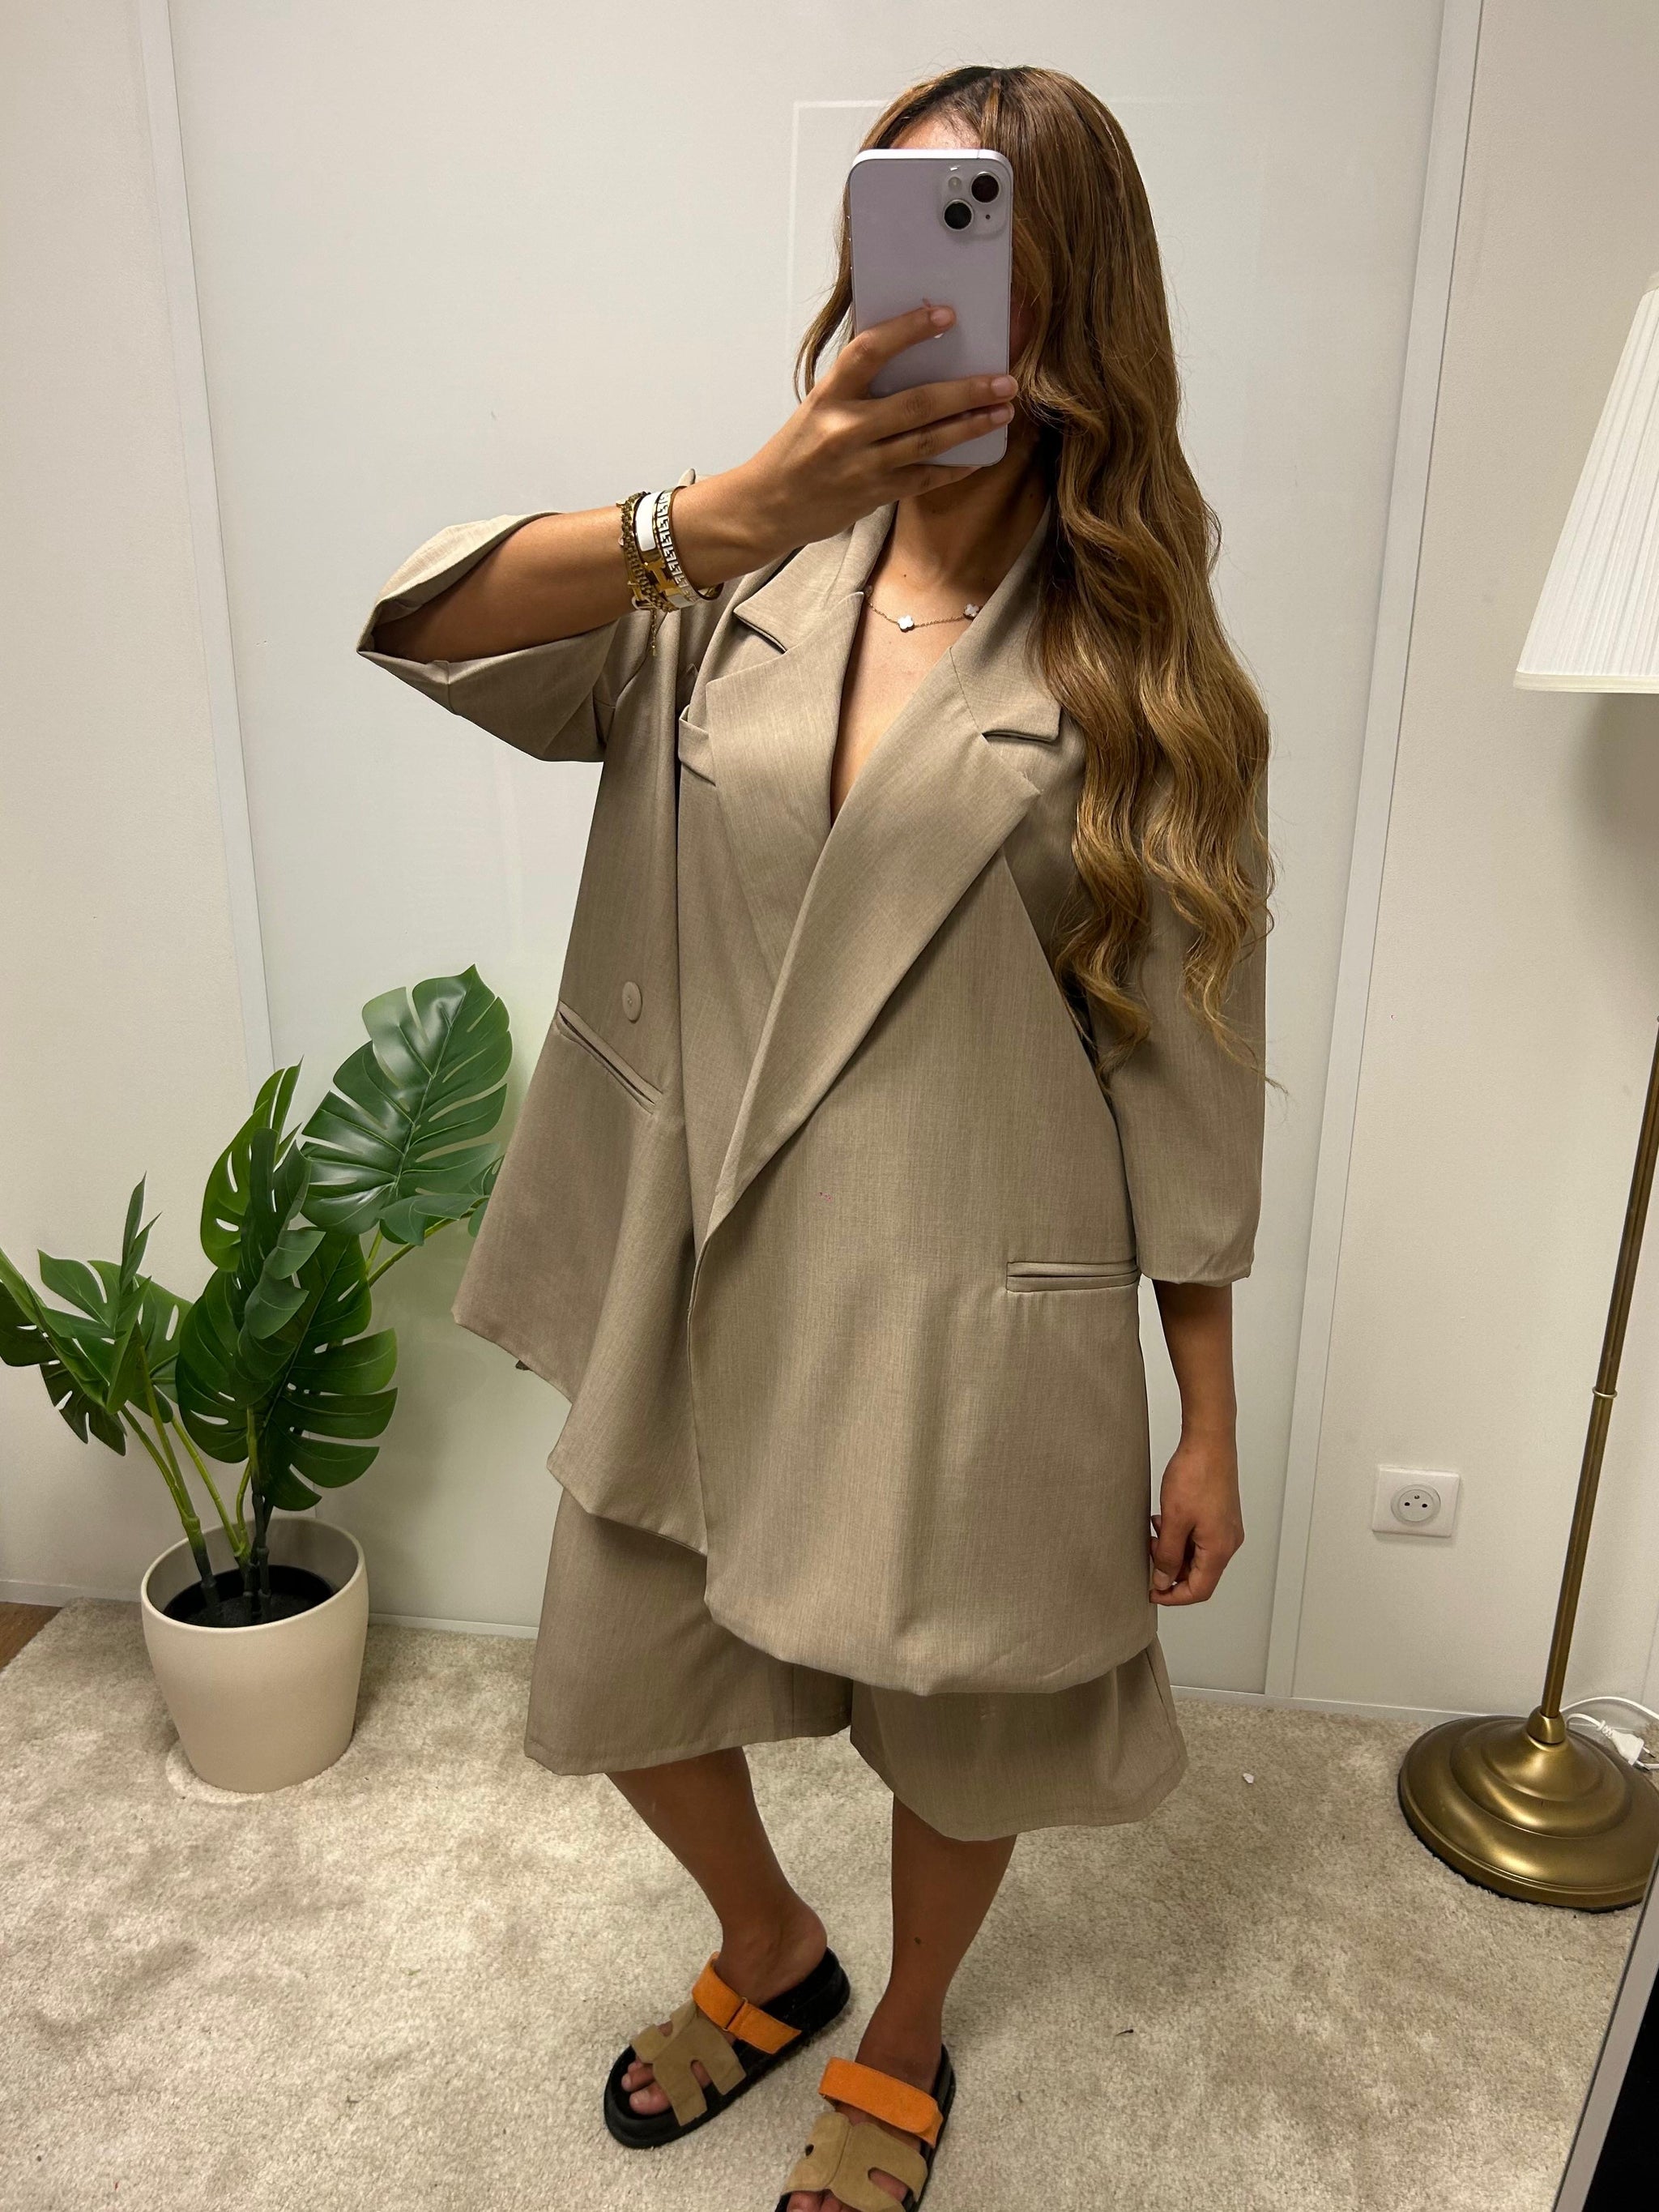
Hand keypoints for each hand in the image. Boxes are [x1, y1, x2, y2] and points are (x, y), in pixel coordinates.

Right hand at [675, 305, 1017, 575]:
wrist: (766, 507)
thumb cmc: (796, 451)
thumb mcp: (817, 407)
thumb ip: (856, 386)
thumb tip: (911, 356)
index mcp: (828, 396)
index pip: (870, 351)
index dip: (908, 330)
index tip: (946, 314)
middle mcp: (845, 430)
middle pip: (916, 403)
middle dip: (966, 391)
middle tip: (1004, 379)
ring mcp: (861, 466)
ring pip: (927, 442)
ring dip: (970, 426)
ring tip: (1003, 410)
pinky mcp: (873, 496)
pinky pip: (923, 479)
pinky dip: (953, 468)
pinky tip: (980, 456)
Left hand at [1149, 1432, 1243, 1605]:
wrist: (1209, 1441)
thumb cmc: (1196, 1474)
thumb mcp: (1173, 1520)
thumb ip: (1167, 1555)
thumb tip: (1163, 1581)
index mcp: (1219, 1549)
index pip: (1199, 1590)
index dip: (1174, 1596)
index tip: (1153, 1593)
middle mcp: (1228, 1542)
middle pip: (1199, 1573)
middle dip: (1171, 1568)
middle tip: (1150, 1552)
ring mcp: (1226, 1528)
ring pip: (1197, 1554)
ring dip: (1173, 1549)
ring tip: (1157, 1530)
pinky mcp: (1220, 1516)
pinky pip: (1199, 1538)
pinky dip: (1180, 1535)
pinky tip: (1166, 1519)